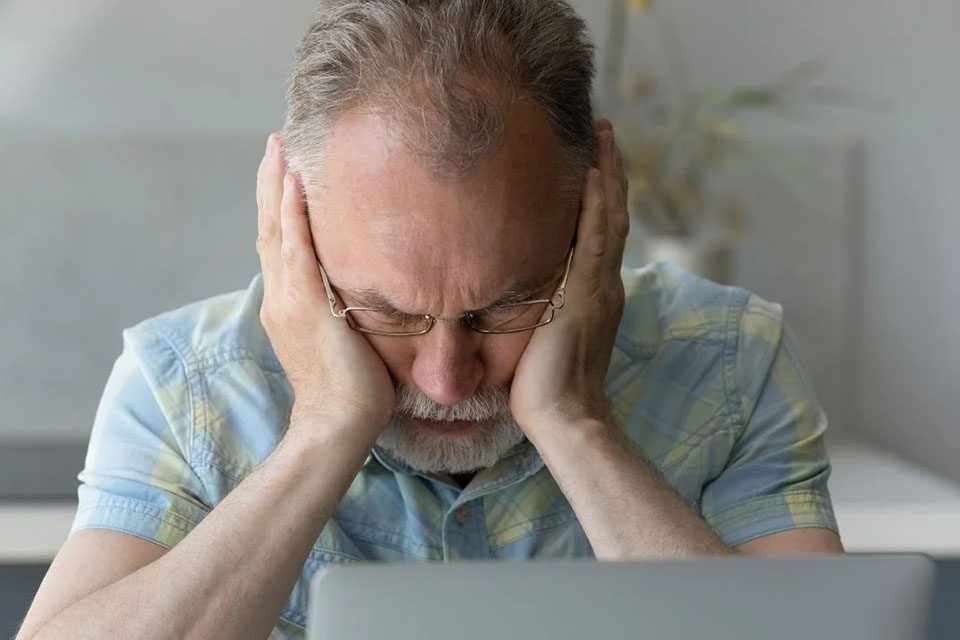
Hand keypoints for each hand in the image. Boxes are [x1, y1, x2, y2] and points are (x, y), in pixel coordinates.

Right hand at [255, 132, 395, 438]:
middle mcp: (280, 296)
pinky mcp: (306, 305)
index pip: (279, 243)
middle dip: (270, 184)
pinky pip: (295, 250)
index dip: (277, 206)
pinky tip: (292, 182)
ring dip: (276, 186)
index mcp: (288, 303)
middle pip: (268, 227)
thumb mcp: (344, 337)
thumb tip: (366, 289)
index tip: (284, 170)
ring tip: (278, 147)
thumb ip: (344, 308)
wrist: (338, 423)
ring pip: (276, 230)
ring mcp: (289, 299)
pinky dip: (291, 215)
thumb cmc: (350, 389)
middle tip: (275, 144)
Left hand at [508, 119, 628, 434]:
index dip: (598, 193)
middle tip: (601, 131)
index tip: (588, 158)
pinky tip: (593, 172)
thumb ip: (532, 304)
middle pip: (612, 213)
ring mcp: (601, 286)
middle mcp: (605, 282)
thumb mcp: (537, 334)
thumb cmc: (543, 387)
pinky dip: (599, 204)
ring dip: (607, 174)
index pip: (599, 229)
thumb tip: (501, 285)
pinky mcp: (589, 293)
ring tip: (602, 135)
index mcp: (594, 291)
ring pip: (611, 217)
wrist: (563, 417)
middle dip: (608, 170)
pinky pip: (598, 238)